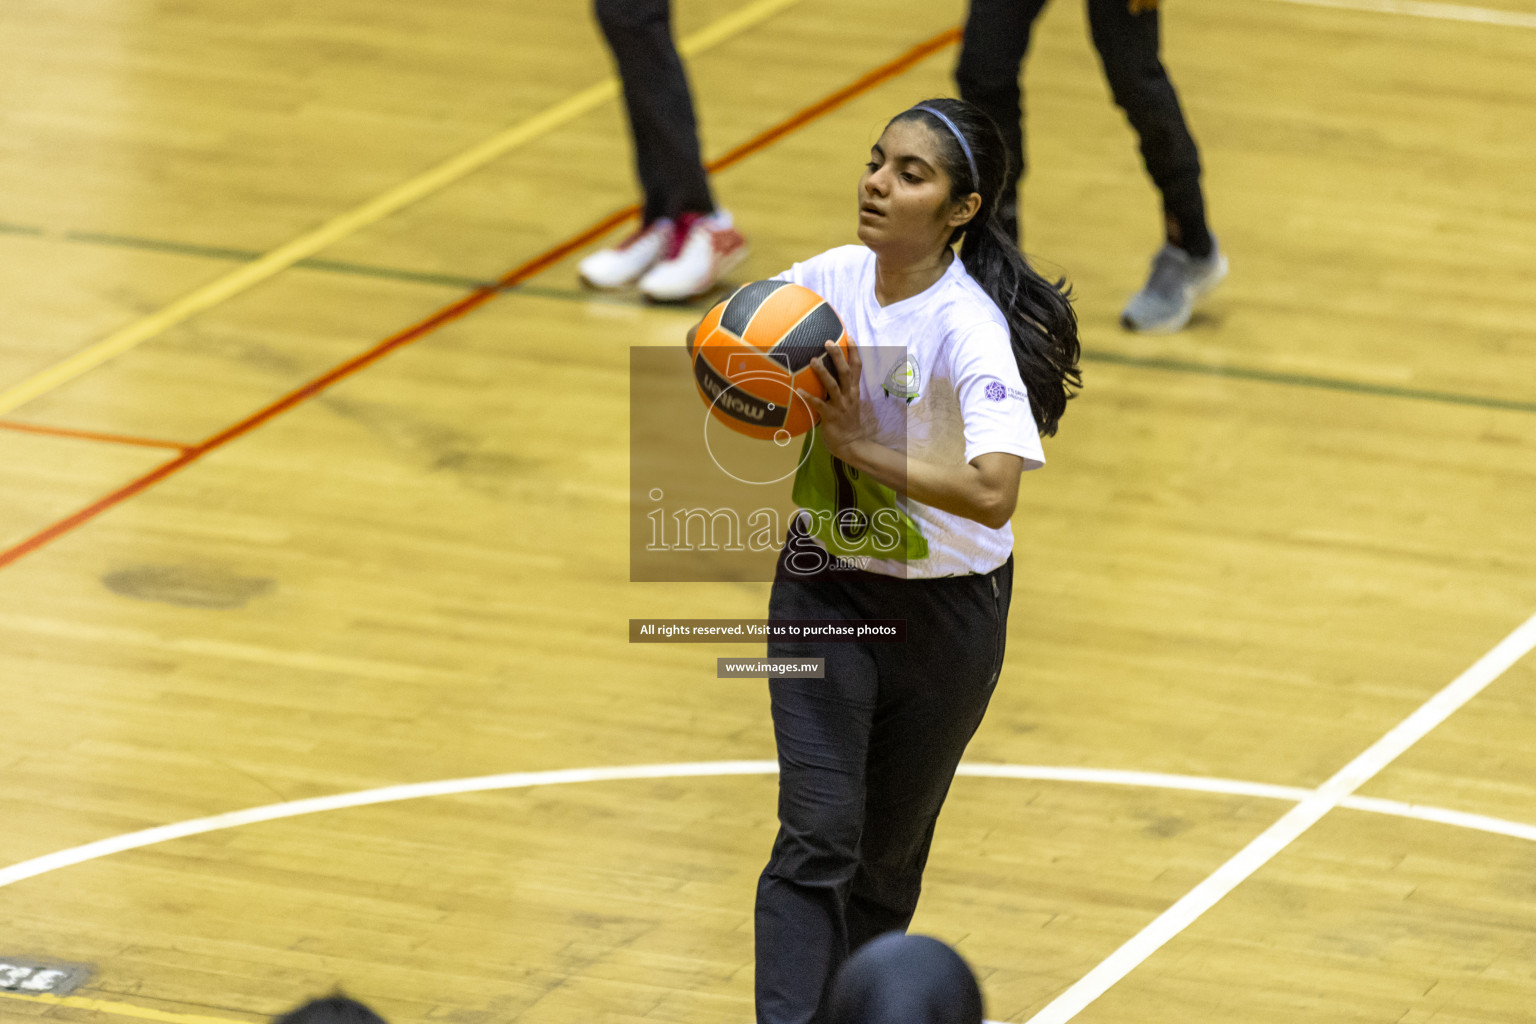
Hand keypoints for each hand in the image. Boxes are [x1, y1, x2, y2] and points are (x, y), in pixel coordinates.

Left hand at [800, 337, 863, 461]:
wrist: (851, 444)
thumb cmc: (847, 422)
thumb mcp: (849, 402)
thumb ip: (842, 389)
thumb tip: (829, 375)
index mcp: (854, 390)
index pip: (857, 367)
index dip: (854, 351)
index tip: (849, 336)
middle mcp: (849, 395)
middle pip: (846, 371)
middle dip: (838, 355)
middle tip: (828, 342)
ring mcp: (840, 405)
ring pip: (833, 385)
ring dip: (823, 372)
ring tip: (813, 360)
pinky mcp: (830, 416)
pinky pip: (819, 404)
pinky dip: (809, 397)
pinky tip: (798, 390)